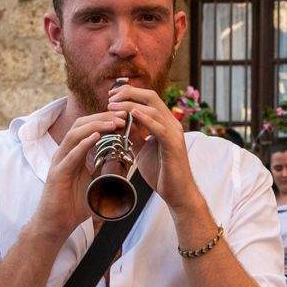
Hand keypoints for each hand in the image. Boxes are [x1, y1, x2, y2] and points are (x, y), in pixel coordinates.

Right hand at [31, 109, 135, 238]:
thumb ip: (108, 173)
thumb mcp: (98, 185)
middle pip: (81, 125)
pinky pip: (70, 155)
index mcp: (74, 154)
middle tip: (122, 115)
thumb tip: (125, 164)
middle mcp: (65, 153)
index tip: (125, 118)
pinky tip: (96, 137)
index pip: (89, 128)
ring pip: (75, 135)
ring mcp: (59, 162)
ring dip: (95, 126)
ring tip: (113, 123)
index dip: (106, 120)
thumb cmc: (75, 206)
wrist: (57, 224)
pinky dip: (83, 144)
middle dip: (102, 117)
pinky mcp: (57, 174)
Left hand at [110, 82, 201, 214]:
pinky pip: (159, 128)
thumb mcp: (142, 150)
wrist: (177, 193)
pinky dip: (145, 119)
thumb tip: (119, 123)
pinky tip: (132, 114)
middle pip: (151, 97)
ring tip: (113, 107)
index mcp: (164, 123)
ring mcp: (174, 133)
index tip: (111, 96)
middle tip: (110, 97)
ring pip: (153, 110)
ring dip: (130, 105)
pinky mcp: (173, 145)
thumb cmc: (161, 173)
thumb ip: (134, 136)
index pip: (148, 99)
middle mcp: (171, 124)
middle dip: (128, 93)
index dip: (129, 93)